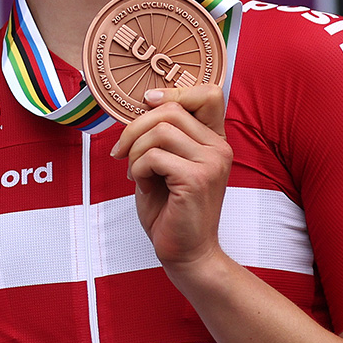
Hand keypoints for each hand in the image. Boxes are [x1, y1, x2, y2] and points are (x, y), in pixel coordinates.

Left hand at [109, 83, 232, 272]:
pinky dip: (138, 169)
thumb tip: (144, 102)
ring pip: (160, 130)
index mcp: (214, 140)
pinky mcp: (197, 179)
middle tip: (122, 153)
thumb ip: (162, 135)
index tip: (146, 104)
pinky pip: (154, 156)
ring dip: (135, 151)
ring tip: (136, 174)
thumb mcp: (164, 164)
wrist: (186, 251)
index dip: (173, 91)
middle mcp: (219, 147)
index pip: (208, 93)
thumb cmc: (170, 209)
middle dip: (135, 127)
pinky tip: (144, 186)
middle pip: (170, 109)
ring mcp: (212, 162)